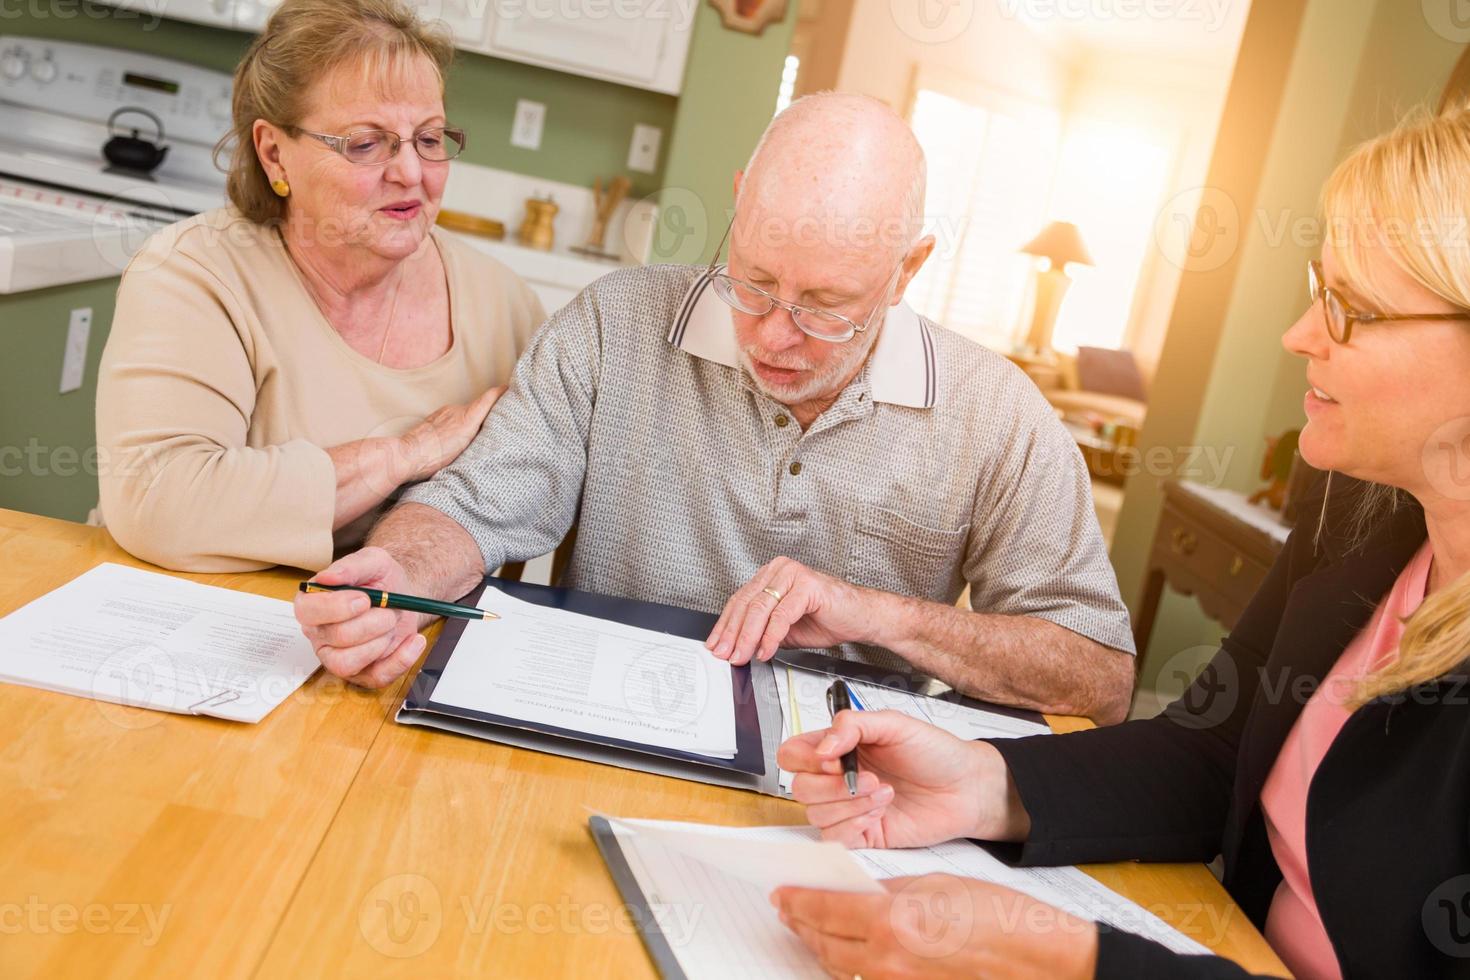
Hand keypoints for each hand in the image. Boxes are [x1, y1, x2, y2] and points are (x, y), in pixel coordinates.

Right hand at [294, 547, 428, 688]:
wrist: (404, 597)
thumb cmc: (380, 581)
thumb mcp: (373, 561)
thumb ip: (351, 566)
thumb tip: (326, 578)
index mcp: (313, 604)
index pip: (307, 611)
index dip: (336, 607)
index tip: (364, 599)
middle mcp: (320, 633)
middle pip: (336, 636)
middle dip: (371, 622)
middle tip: (388, 610)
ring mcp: (337, 657)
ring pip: (347, 662)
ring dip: (380, 641)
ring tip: (392, 624)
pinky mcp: (361, 674)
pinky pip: (375, 678)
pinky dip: (401, 660)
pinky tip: (413, 641)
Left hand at [393, 385, 505, 483]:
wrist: (406, 455)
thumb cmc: (433, 458)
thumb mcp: (463, 451)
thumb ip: (477, 437)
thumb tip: (484, 431)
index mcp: (467, 418)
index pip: (487, 399)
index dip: (500, 393)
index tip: (509, 388)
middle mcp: (456, 411)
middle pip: (477, 408)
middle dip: (487, 414)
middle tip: (498, 422)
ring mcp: (443, 413)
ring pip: (463, 415)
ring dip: (469, 422)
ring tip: (473, 436)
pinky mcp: (433, 418)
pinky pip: (451, 418)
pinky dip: (456, 424)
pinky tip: (453, 438)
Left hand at [705, 557, 872, 664]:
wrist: (861, 617)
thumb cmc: (827, 618)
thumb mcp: (784, 630)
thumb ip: (761, 633)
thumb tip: (737, 647)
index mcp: (770, 575)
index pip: (739, 600)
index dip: (724, 626)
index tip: (715, 646)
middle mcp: (779, 569)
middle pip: (746, 604)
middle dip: (732, 634)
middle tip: (725, 655)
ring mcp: (793, 574)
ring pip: (760, 609)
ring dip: (747, 637)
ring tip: (742, 656)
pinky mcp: (807, 585)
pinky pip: (781, 615)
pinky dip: (770, 637)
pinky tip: (765, 651)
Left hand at [771, 874, 1097, 979]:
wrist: (1036, 958)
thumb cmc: (997, 916)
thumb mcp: (936, 884)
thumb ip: (889, 889)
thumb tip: (857, 891)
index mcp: (892, 922)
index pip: (825, 910)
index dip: (798, 901)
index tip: (782, 894)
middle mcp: (888, 961)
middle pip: (825, 944)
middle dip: (802, 925)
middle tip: (788, 909)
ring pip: (840, 968)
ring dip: (821, 946)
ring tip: (809, 929)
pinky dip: (848, 966)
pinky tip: (846, 953)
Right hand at [777, 709, 1027, 848]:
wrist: (967, 788)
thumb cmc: (935, 753)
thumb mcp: (895, 724)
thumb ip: (853, 726)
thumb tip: (821, 747)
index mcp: (839, 747)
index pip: (793, 754)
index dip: (804, 759)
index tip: (833, 760)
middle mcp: (838, 778)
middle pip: (800, 788)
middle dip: (833, 787)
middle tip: (870, 779)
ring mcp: (847, 808)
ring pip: (816, 815)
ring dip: (850, 806)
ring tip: (884, 795)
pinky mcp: (862, 835)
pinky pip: (834, 840)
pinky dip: (852, 828)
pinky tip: (878, 816)